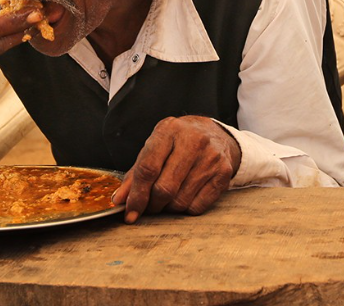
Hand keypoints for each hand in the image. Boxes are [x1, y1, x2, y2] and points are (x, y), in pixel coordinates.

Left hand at [112, 116, 241, 223]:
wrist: (214, 134)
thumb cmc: (178, 142)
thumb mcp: (154, 147)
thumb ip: (135, 173)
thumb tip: (120, 200)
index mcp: (169, 130)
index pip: (148, 168)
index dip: (136, 195)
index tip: (129, 212)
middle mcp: (193, 141)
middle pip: (164, 188)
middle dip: (151, 205)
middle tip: (148, 207)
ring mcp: (211, 158)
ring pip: (180, 200)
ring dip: (168, 208)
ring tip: (166, 199)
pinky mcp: (223, 173)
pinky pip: (197, 207)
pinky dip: (185, 209)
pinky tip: (183, 197)